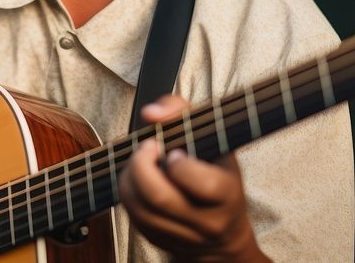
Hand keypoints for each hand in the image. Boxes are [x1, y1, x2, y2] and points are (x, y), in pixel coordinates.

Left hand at [119, 95, 268, 261]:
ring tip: (139, 162)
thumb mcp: (214, 139)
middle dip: (141, 165)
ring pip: (139, 208)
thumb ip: (182, 112)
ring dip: (129, 177)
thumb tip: (150, 113)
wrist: (224, 235)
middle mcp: (206, 221)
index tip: (174, 151)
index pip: (201, 183)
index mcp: (226, 194)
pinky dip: (128, 192)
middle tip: (146, 149)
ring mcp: (182, 236)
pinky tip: (138, 180)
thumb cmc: (218, 174)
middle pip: (158, 196)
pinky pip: (133, 217)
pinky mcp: (160, 242)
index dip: (179, 164)